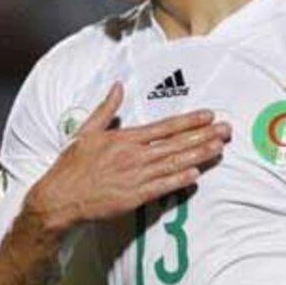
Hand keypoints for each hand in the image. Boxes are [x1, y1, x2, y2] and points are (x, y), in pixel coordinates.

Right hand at [26, 83, 229, 232]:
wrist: (59, 197)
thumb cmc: (72, 166)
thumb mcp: (86, 131)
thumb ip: (106, 109)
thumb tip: (117, 86)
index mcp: (124, 138)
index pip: (164, 127)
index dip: (189, 120)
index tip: (208, 115)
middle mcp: (133, 155)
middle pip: (175, 144)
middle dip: (203, 136)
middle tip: (226, 131)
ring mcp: (135, 177)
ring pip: (173, 164)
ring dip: (198, 155)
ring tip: (219, 148)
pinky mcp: (133, 197)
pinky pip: (161, 187)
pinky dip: (179, 180)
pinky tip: (196, 174)